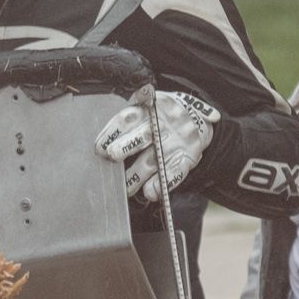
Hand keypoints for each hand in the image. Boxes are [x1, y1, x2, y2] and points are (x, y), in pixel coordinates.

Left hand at [94, 90, 220, 200]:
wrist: (198, 116)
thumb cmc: (161, 116)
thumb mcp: (146, 106)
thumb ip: (127, 119)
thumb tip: (103, 142)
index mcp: (149, 108)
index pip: (128, 118)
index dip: (112, 132)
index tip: (100, 147)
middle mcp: (164, 123)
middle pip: (143, 135)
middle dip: (125, 146)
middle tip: (112, 156)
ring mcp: (178, 140)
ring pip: (155, 160)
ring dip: (137, 176)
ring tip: (125, 188)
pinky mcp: (189, 156)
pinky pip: (176, 171)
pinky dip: (163, 183)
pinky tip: (151, 192)